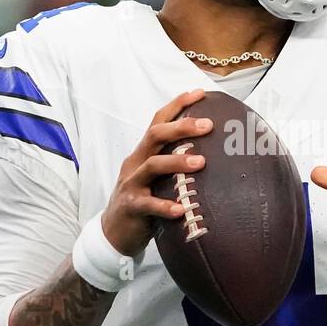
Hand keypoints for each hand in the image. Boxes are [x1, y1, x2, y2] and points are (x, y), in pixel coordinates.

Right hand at [101, 89, 212, 256]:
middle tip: (208, 125)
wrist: (113, 232)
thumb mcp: (157, 178)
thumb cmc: (143, 200)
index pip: (158, 121)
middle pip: (155, 136)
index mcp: (143, 152)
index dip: (177, 105)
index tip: (199, 93)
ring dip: (177, 162)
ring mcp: (131, 184)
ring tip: (201, 163)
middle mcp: (136, 163)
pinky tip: (181, 209)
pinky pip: (148, 204)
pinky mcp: (131, 207)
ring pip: (153, 166)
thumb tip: (213, 154)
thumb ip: (175, 164)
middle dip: (181, 127)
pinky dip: (165, 206)